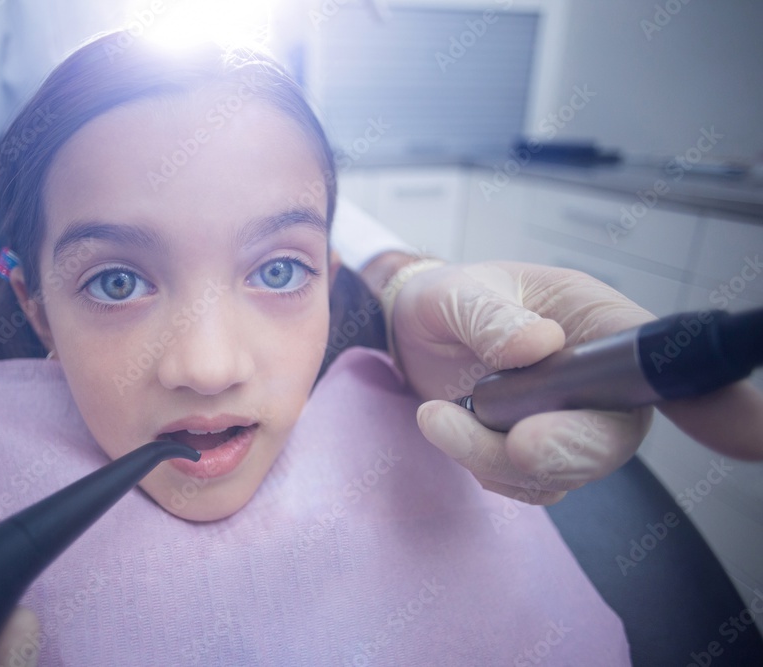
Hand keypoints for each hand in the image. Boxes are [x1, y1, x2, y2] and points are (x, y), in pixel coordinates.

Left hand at [384, 259, 762, 503]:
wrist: (411, 335)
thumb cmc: (448, 300)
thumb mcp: (456, 294)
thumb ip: (490, 318)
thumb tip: (536, 346)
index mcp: (599, 323)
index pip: (667, 362)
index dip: (717, 402)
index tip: (751, 438)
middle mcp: (600, 380)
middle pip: (616, 436)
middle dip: (568, 449)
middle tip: (516, 443)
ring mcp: (573, 423)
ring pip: (564, 470)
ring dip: (497, 458)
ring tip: (439, 415)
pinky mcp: (539, 455)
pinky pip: (526, 485)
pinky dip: (483, 468)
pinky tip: (449, 426)